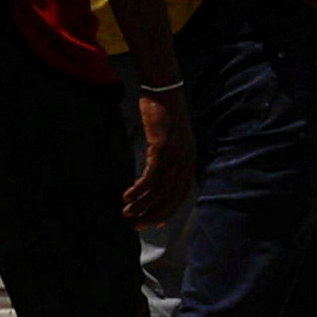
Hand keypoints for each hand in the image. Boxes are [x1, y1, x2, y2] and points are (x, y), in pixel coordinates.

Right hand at [123, 84, 199, 233]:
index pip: (180, 195)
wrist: (164, 90)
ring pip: (159, 190)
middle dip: (152, 214)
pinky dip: (138, 190)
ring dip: (141, 204)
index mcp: (189, 161)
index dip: (166, 212)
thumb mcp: (171, 140)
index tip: (153, 225)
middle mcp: (185, 161)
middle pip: (170, 198)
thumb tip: (155, 178)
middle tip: (136, 225)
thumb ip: (168, 159)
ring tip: (127, 213)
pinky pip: (150, 176)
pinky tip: (127, 195)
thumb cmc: (164, 114)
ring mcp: (175, 156)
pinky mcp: (162, 148)